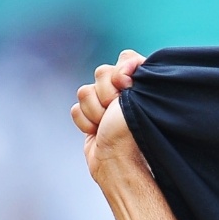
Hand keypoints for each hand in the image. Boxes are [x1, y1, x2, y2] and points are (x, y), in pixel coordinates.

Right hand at [71, 51, 147, 181]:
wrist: (115, 161)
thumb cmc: (133, 132)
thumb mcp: (142, 96)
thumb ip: (137, 71)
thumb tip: (126, 64)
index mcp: (140, 84)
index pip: (126, 58)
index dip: (122, 70)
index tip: (126, 85)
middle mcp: (123, 92)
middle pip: (101, 72)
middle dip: (107, 94)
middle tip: (115, 110)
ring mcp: (105, 106)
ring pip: (85, 91)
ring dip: (95, 111)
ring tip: (106, 125)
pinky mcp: (90, 118)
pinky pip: (76, 109)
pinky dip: (85, 122)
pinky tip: (97, 133)